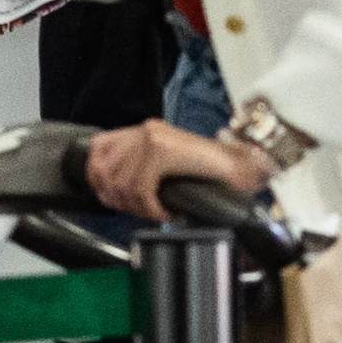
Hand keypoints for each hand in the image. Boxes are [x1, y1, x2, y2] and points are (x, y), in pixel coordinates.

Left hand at [85, 117, 279, 216]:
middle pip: (106, 170)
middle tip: (140, 210)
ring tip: (156, 211)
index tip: (111, 199)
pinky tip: (164, 210)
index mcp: (146, 131)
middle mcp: (147, 130)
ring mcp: (154, 139)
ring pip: (122, 182)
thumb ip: (140, 169)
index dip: (98, 179)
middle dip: (119, 199)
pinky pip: (140, 188)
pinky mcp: (163, 151)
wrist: (243, 169)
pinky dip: (150, 206)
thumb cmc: (214, 174)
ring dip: (138, 206)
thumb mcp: (168, 167)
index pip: (98, 149)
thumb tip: (108, 186)